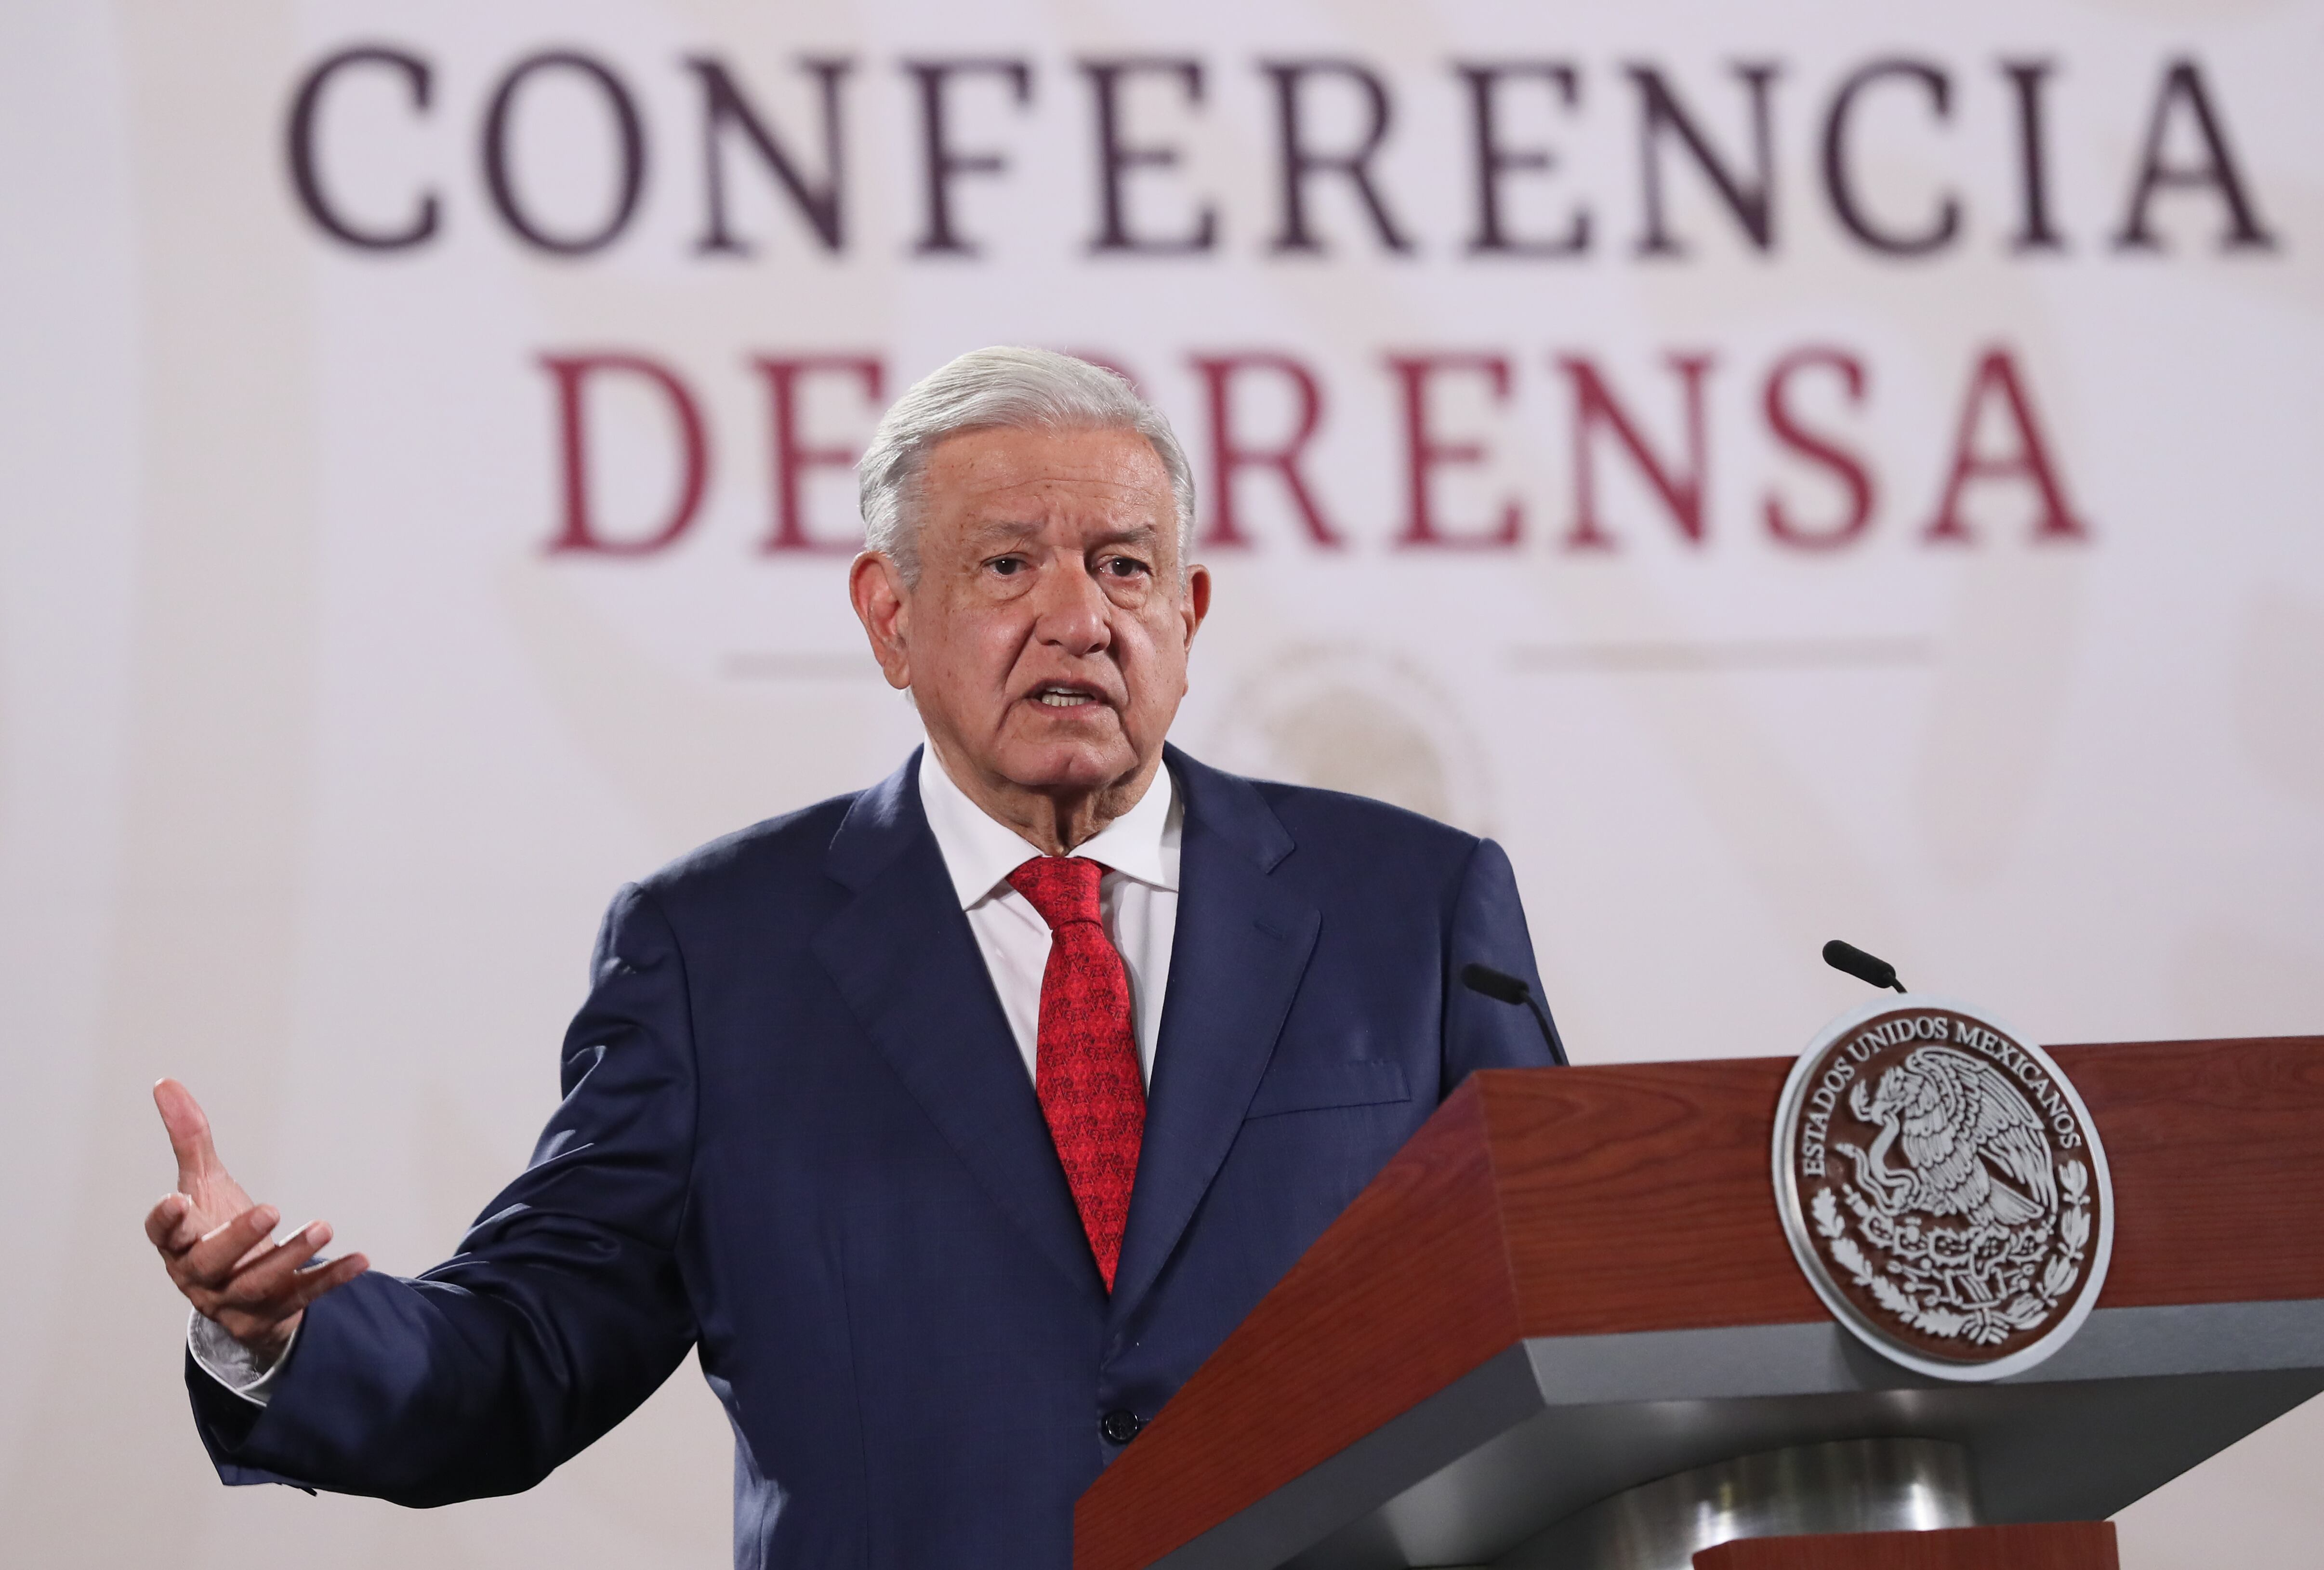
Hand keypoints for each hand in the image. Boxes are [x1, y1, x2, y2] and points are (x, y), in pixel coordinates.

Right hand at [146, 1078, 367, 1368]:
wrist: (240, 1293)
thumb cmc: (214, 1229)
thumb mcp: (204, 1183)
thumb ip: (190, 1138)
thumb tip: (166, 1083)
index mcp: (179, 1244)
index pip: (163, 1235)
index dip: (165, 1221)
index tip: (177, 1199)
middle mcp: (201, 1277)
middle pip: (210, 1264)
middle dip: (237, 1238)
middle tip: (270, 1209)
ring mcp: (235, 1300)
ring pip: (258, 1285)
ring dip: (291, 1256)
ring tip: (324, 1227)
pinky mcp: (272, 1314)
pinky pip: (302, 1298)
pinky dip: (331, 1280)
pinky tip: (361, 1259)